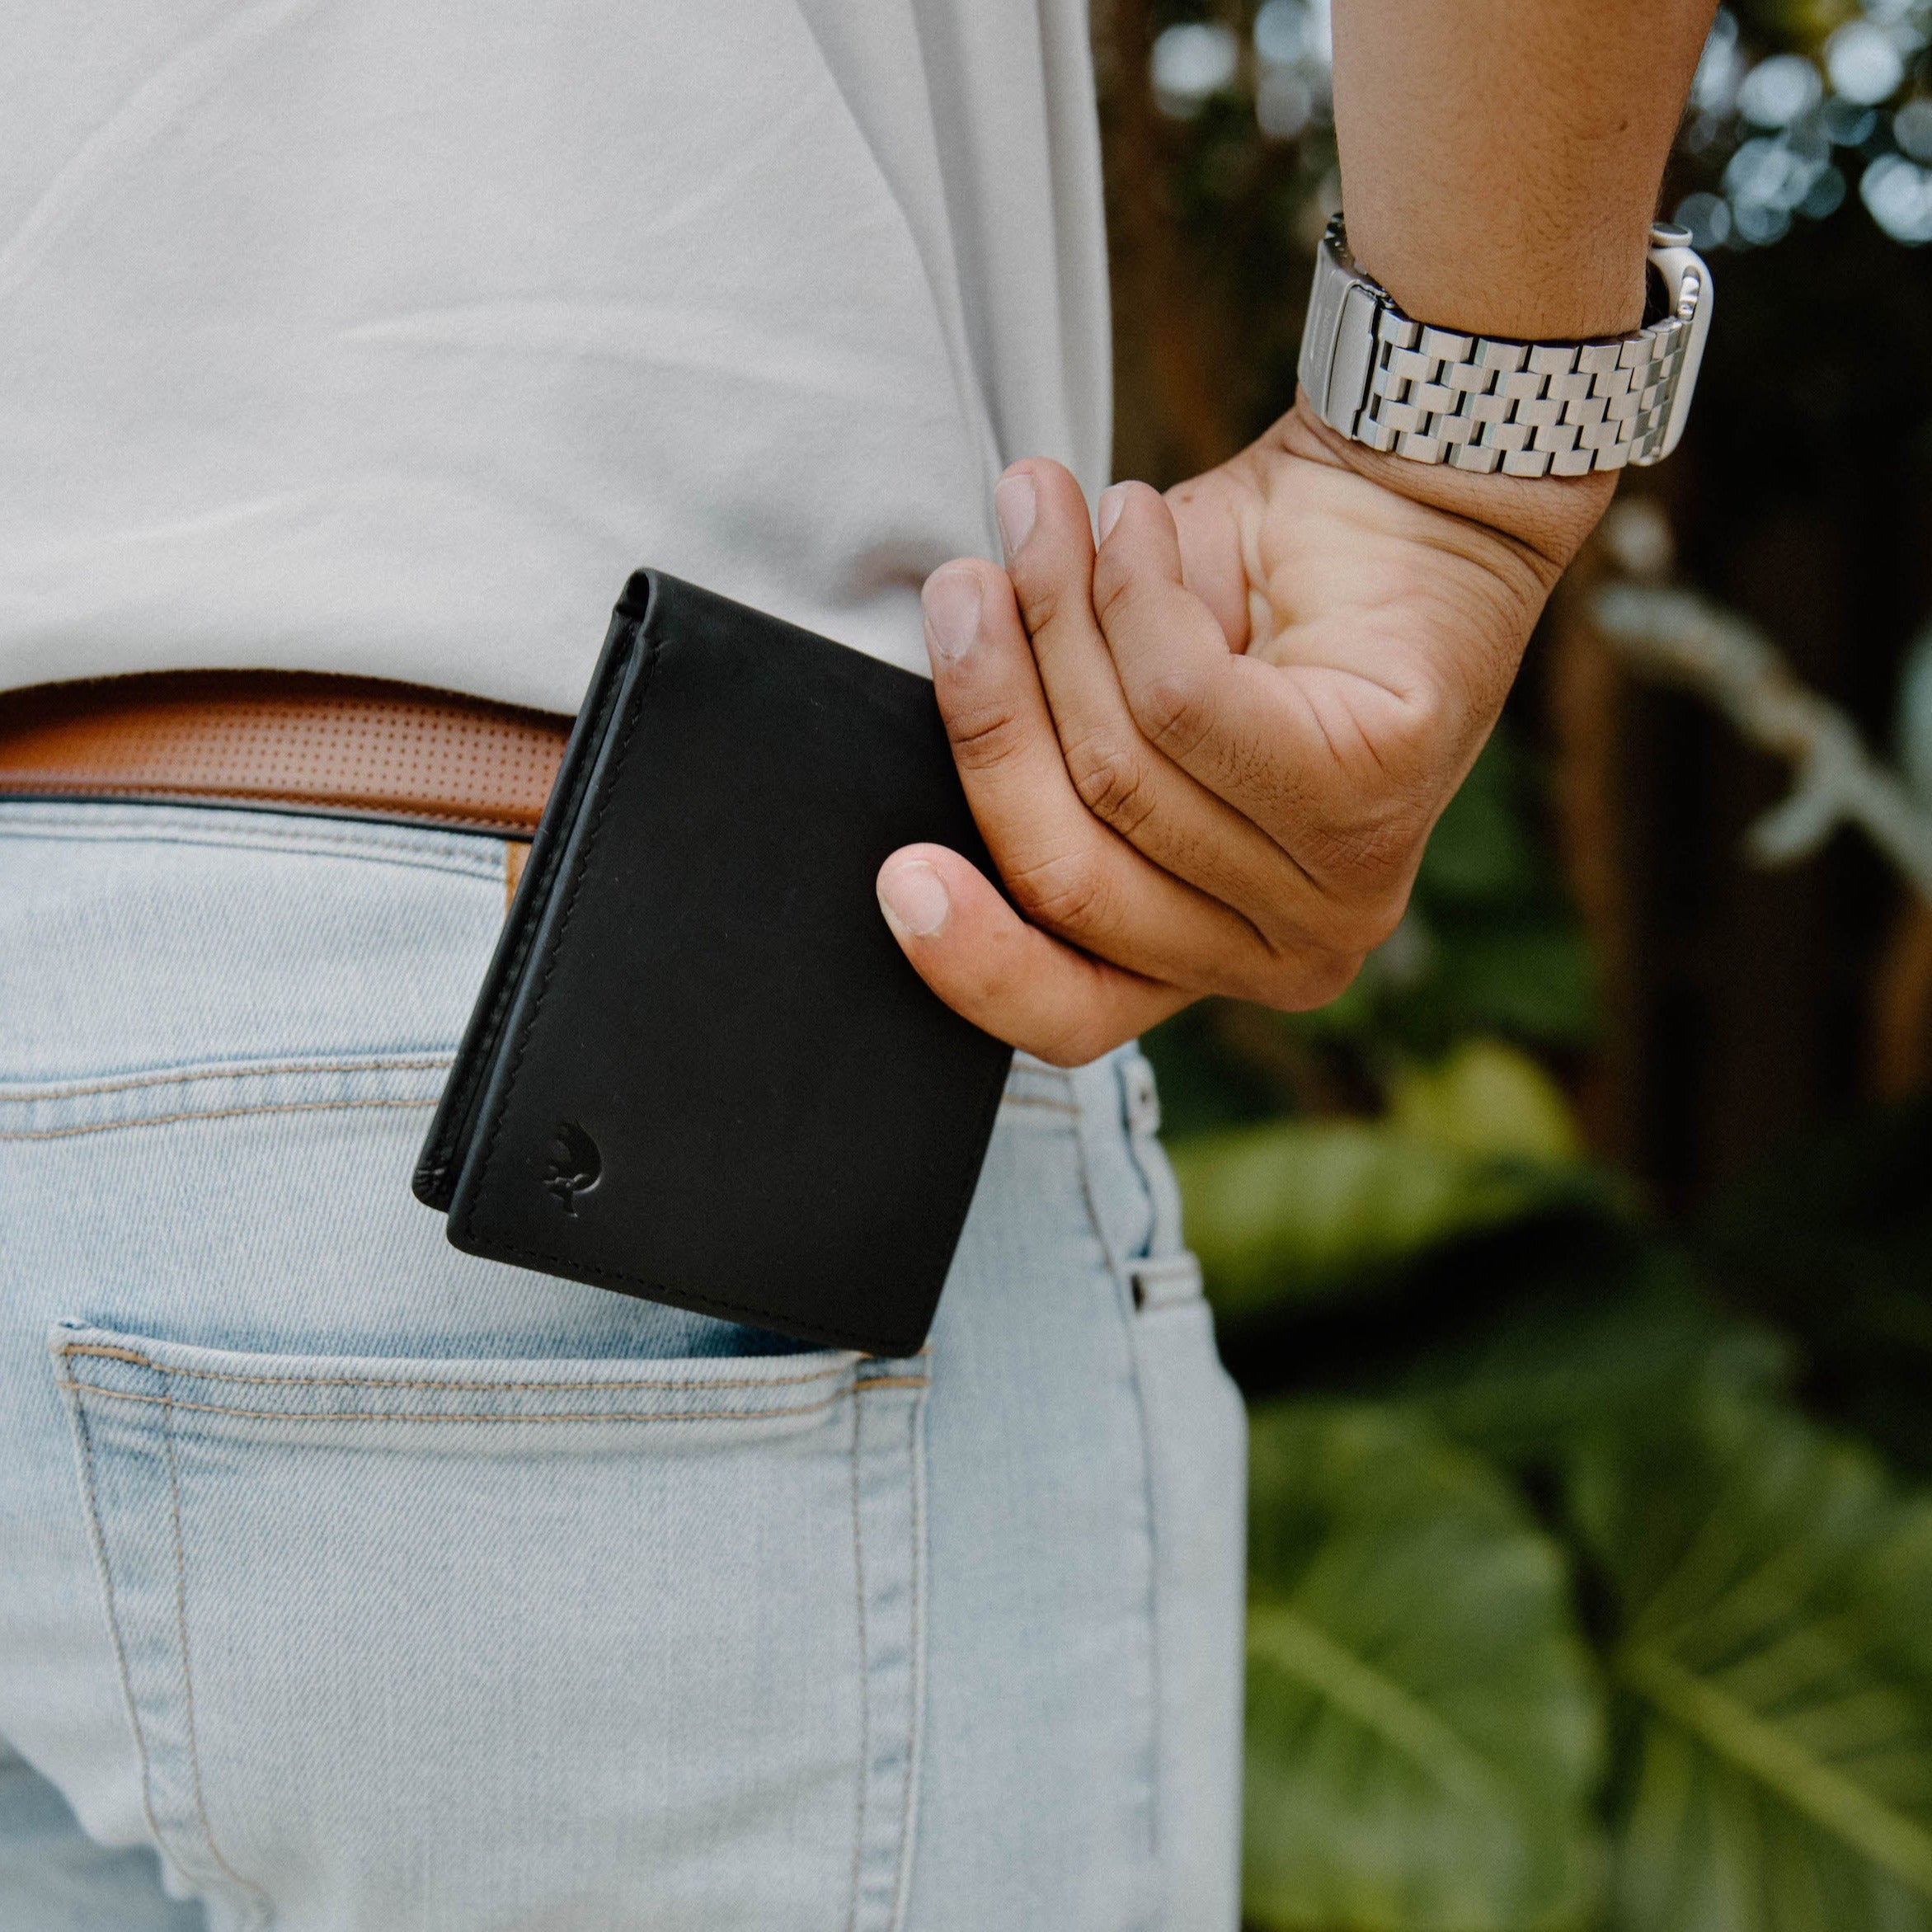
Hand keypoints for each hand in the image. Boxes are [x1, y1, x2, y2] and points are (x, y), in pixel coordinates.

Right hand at [875, 395, 1612, 1065]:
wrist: (1398, 496)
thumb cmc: (1235, 609)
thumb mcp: (1106, 710)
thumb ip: (1038, 770)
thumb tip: (916, 765)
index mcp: (1207, 960)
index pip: (1072, 1013)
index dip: (972, 959)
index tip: (897, 875)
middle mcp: (1285, 954)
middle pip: (1071, 876)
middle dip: (992, 716)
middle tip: (958, 589)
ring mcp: (1343, 888)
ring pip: (1121, 771)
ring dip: (1057, 614)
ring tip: (1042, 508)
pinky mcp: (1376, 790)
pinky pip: (1188, 702)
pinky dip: (1136, 594)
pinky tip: (1136, 518)